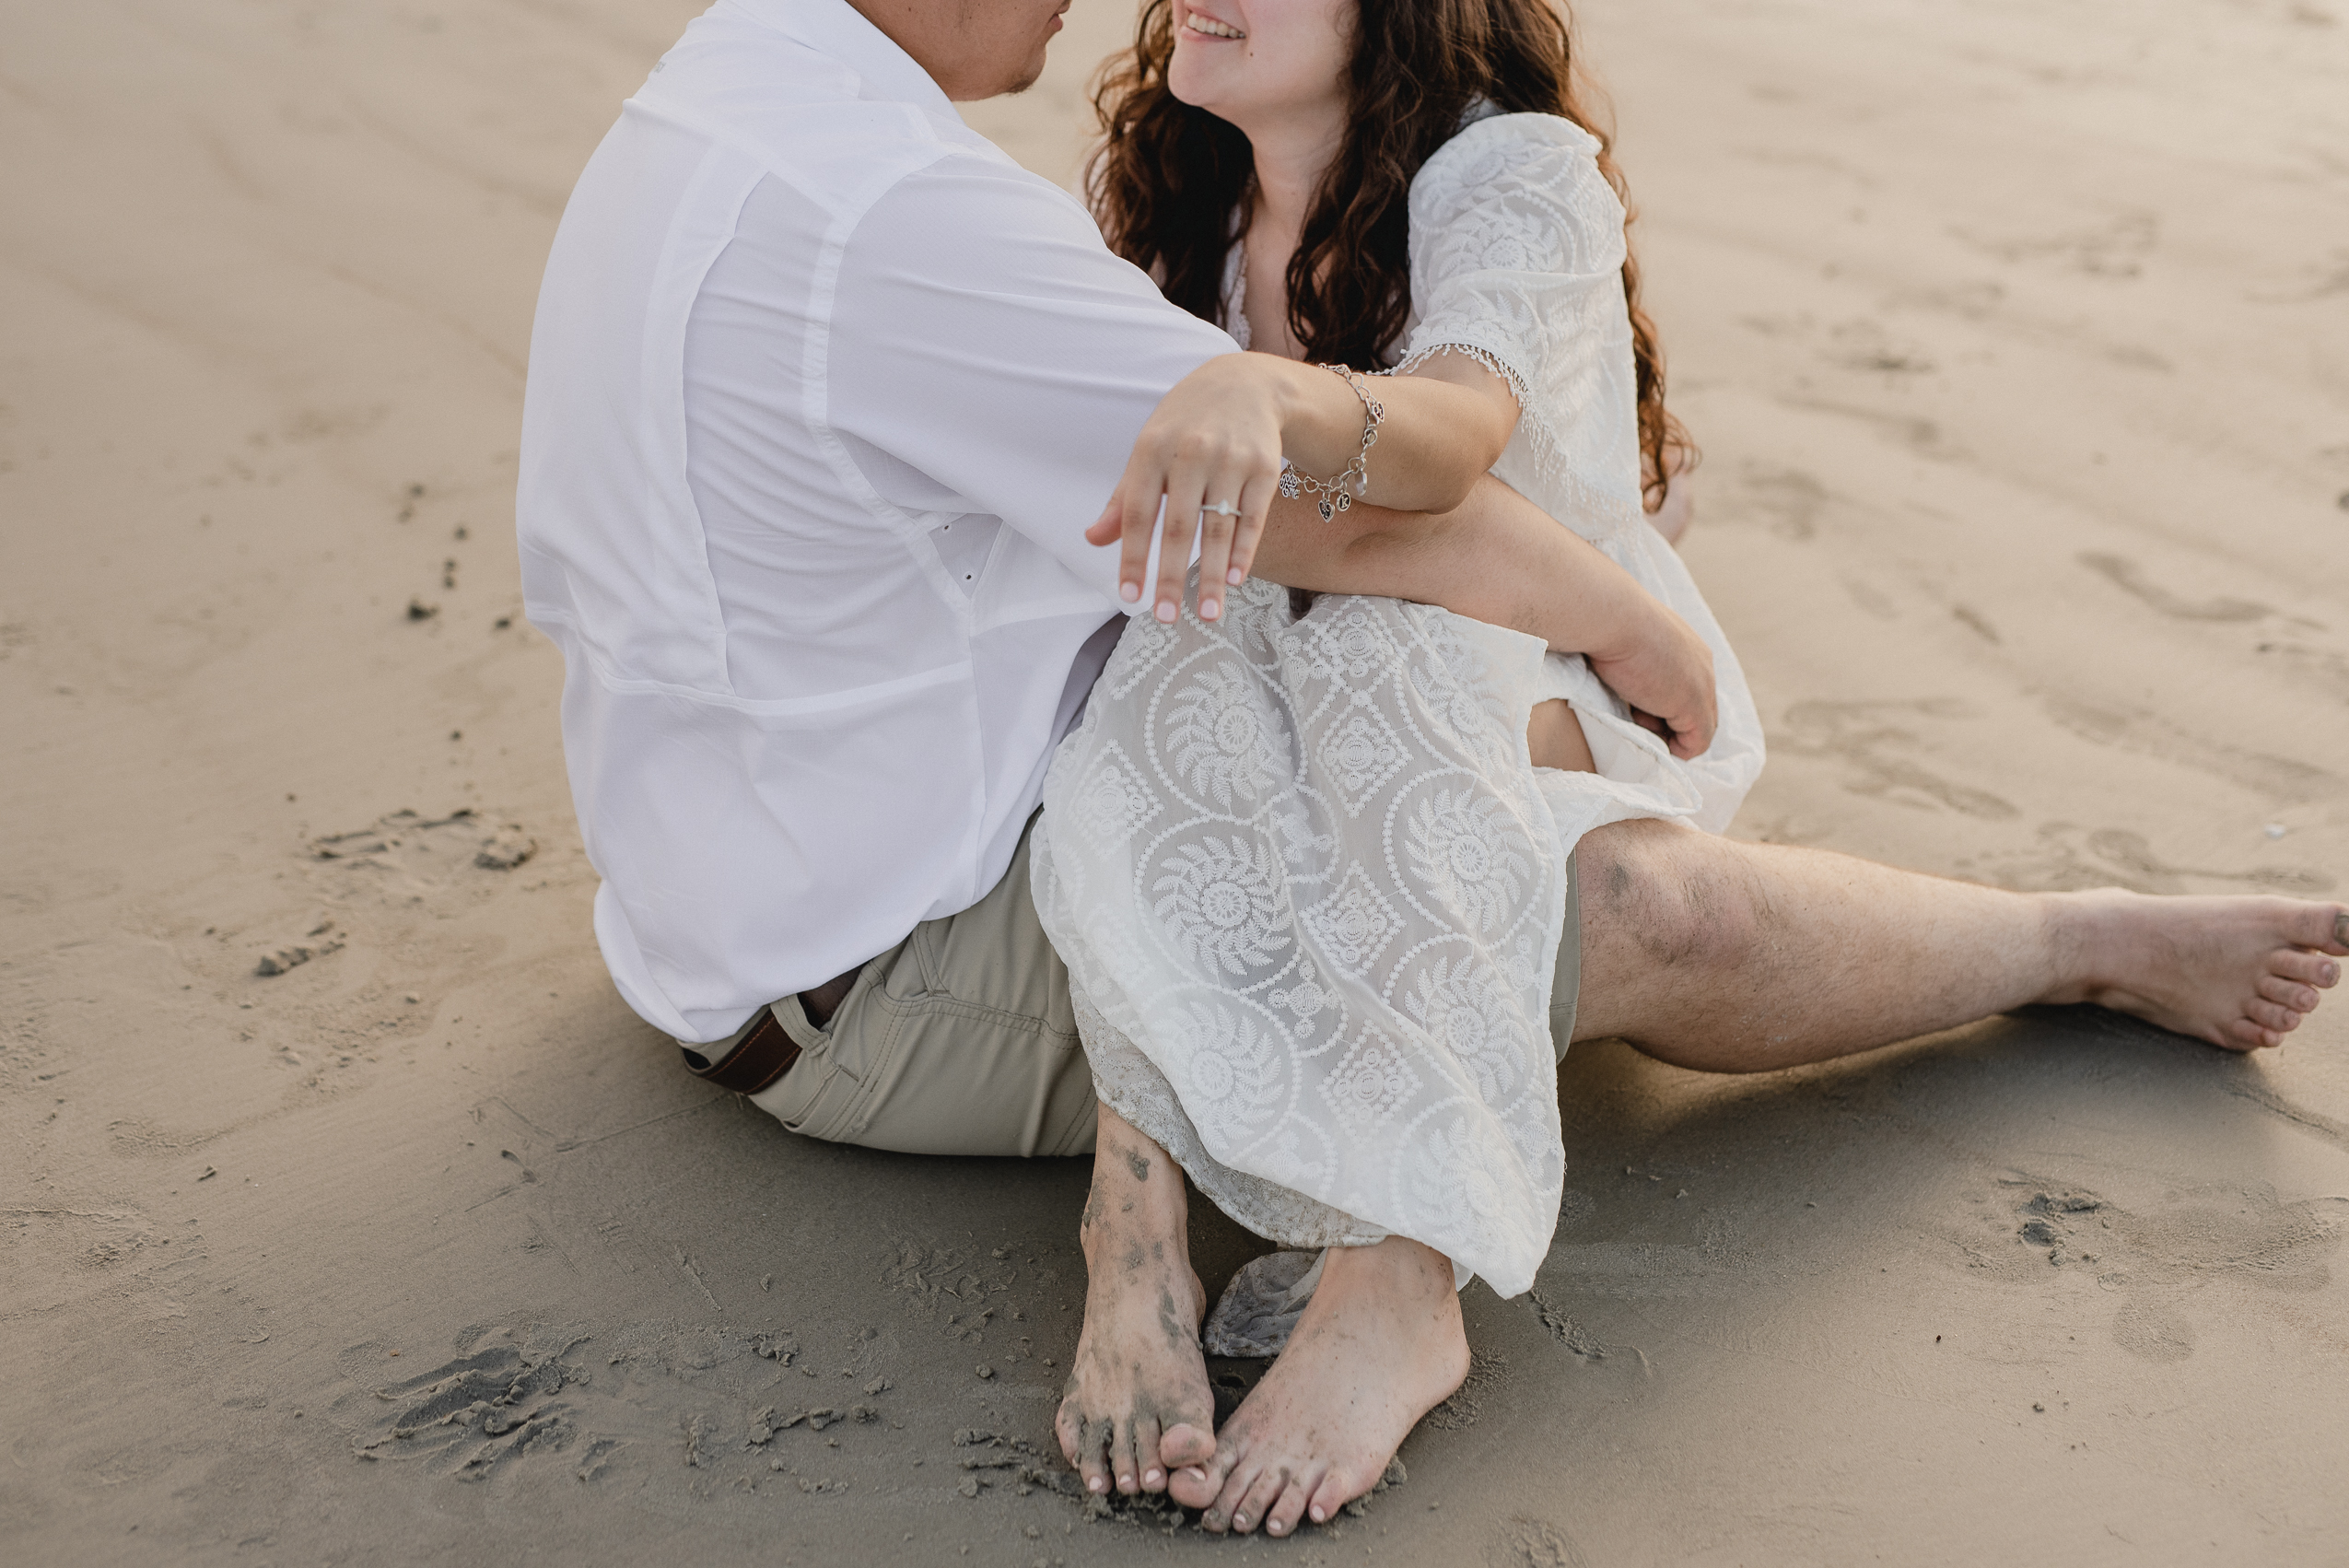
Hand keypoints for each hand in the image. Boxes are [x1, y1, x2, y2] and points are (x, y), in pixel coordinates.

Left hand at [1084, 354, 1289, 623]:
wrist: (1245, 384)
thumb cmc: (1185, 425)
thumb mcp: (1148, 450)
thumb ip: (1122, 498)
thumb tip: (1092, 540)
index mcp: (1152, 450)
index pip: (1137, 513)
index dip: (1132, 557)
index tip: (1129, 598)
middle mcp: (1191, 453)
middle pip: (1178, 526)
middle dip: (1170, 576)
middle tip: (1165, 618)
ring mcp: (1231, 460)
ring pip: (1218, 528)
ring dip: (1211, 575)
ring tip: (1206, 614)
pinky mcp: (1264, 467)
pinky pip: (1252, 518)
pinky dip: (1244, 551)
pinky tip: (1233, 581)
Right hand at [1586, 597, 1715, 759]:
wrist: (1612, 617)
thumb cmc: (1609, 624)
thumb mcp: (1627, 641)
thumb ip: (1635, 659)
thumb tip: (1624, 675)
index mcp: (1687, 647)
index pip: (1688, 686)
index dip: (1664, 704)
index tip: (1634, 707)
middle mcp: (1701, 664)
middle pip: (1698, 709)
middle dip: (1670, 722)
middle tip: (1635, 718)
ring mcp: (1701, 686)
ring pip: (1697, 727)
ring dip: (1669, 735)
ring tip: (1636, 720)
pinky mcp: (1693, 705)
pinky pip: (1696, 742)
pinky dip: (1677, 750)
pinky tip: (1651, 739)